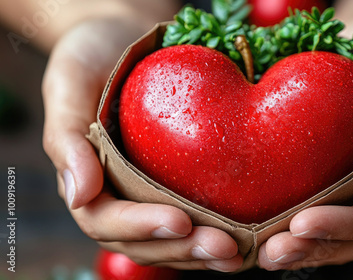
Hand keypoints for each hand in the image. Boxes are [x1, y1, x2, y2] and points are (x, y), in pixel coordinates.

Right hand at [42, 17, 242, 271]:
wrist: (121, 37)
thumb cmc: (89, 56)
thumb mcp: (68, 84)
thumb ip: (67, 138)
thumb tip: (79, 195)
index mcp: (88, 180)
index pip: (106, 220)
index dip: (141, 227)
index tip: (179, 221)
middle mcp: (120, 194)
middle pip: (145, 241)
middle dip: (183, 248)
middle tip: (224, 248)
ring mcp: (150, 191)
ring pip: (172, 239)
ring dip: (203, 251)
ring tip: (239, 253)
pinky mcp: (178, 179)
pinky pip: (195, 214)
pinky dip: (217, 229)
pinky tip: (245, 236)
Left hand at [258, 15, 352, 270]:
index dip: (345, 228)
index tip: (304, 223)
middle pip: (352, 243)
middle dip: (312, 249)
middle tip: (272, 251)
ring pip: (330, 239)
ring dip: (296, 249)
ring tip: (261, 253)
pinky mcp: (331, 187)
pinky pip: (311, 216)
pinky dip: (287, 229)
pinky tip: (258, 233)